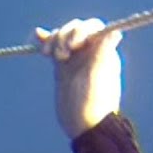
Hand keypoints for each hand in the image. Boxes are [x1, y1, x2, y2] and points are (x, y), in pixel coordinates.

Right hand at [35, 18, 122, 138]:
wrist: (81, 125)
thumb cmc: (92, 103)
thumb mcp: (96, 77)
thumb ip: (102, 53)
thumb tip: (115, 31)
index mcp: (102, 51)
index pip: (92, 27)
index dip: (80, 30)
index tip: (74, 45)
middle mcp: (90, 52)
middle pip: (75, 29)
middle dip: (63, 35)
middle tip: (61, 56)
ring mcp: (75, 58)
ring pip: (62, 36)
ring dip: (53, 40)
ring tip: (49, 55)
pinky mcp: (62, 66)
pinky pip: (53, 48)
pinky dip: (45, 42)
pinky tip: (37, 36)